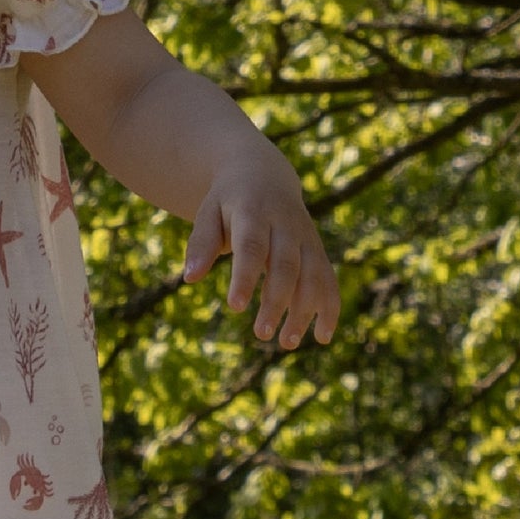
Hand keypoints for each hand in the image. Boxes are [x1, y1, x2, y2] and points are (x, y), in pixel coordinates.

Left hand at [182, 146, 339, 348]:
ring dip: (304, 311)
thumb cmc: (228, 202)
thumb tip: (189, 278)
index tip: (235, 307)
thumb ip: (201, 244)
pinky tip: (322, 337)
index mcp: (255, 211)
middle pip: (286, 265)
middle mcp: (286, 224)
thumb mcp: (208, 214)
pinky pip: (328, 279)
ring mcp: (305, 237)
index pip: (252, 246)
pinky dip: (329, 307)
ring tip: (287, 343)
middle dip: (276, 301)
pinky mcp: (317, 250)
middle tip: (261, 334)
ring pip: (312, 276)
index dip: (245, 276)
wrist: (262, 174)